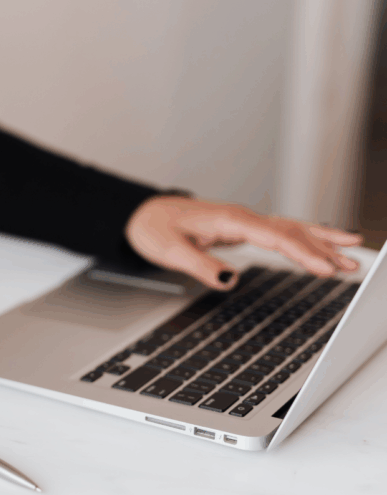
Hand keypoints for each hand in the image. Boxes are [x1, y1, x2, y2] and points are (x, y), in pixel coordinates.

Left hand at [125, 196, 362, 290]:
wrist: (141, 214)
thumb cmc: (153, 228)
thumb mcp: (169, 250)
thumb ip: (200, 264)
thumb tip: (229, 280)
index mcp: (229, 219)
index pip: (274, 236)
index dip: (302, 253)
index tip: (324, 268)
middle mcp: (241, 217)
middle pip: (291, 231)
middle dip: (323, 249)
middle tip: (352, 267)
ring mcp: (244, 221)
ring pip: (290, 229)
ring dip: (321, 242)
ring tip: (352, 256)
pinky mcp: (242, 228)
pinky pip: (281, 231)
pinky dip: (305, 237)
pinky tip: (323, 243)